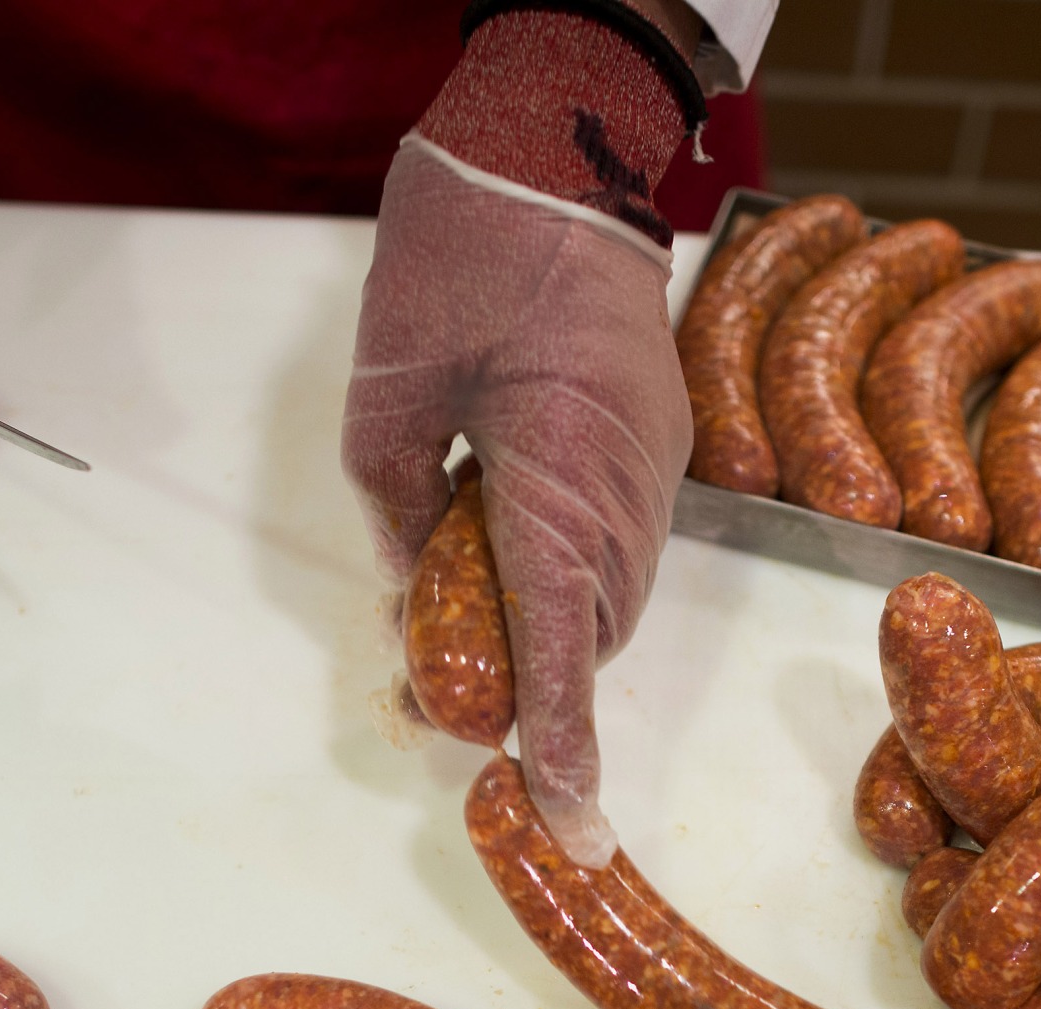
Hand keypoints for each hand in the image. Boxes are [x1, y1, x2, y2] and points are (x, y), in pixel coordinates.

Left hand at [342, 140, 691, 867]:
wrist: (552, 153)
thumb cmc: (462, 256)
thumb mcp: (386, 392)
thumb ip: (392, 506)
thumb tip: (401, 589)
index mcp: (558, 471)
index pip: (563, 642)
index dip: (561, 741)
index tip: (569, 823)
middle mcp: (626, 482)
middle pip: (587, 632)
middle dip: (523, 684)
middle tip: (426, 699)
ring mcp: (653, 463)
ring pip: (606, 593)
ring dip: (540, 627)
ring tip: (451, 625)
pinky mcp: (654, 440)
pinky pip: (614, 540)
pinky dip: (561, 570)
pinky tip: (494, 546)